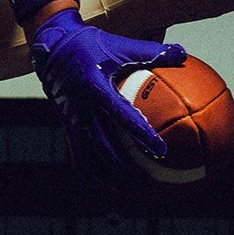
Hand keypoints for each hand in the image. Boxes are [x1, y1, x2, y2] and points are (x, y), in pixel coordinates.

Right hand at [30, 9, 185, 182]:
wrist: (51, 48)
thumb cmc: (89, 45)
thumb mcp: (119, 46)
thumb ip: (150, 52)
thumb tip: (182, 54)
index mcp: (95, 87)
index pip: (122, 116)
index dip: (142, 135)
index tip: (160, 150)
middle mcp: (81, 108)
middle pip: (104, 147)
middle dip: (125, 168)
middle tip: (149, 180)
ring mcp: (72, 120)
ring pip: (90, 156)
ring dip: (109, 175)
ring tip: (131, 189)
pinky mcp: (67, 126)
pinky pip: (79, 155)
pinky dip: (93, 171)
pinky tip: (108, 183)